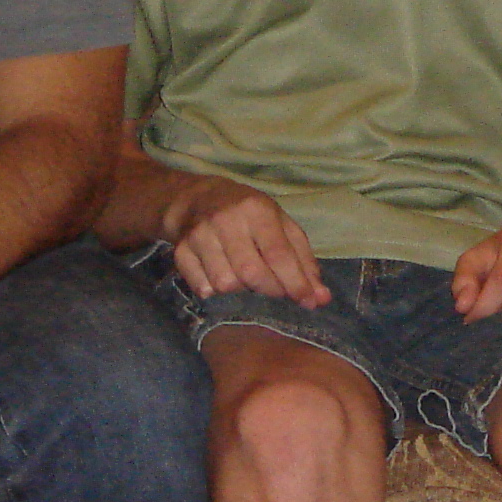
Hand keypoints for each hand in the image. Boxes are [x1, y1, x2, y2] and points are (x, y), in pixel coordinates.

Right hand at [164, 176, 327, 307]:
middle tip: (276, 292)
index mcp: (257, 209)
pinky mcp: (180, 251)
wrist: (197, 199)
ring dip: (242, 292)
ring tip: (247, 281)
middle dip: (270, 291)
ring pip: (226, 284)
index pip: (278, 253)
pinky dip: (216, 292)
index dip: (296, 283)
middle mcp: (226, 219)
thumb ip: (303, 261)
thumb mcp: (281, 225)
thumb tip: (321, 298)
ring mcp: (199, 235)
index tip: (309, 303)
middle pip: (251, 273)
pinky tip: (222, 279)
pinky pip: (202, 288)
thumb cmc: (249, 215)